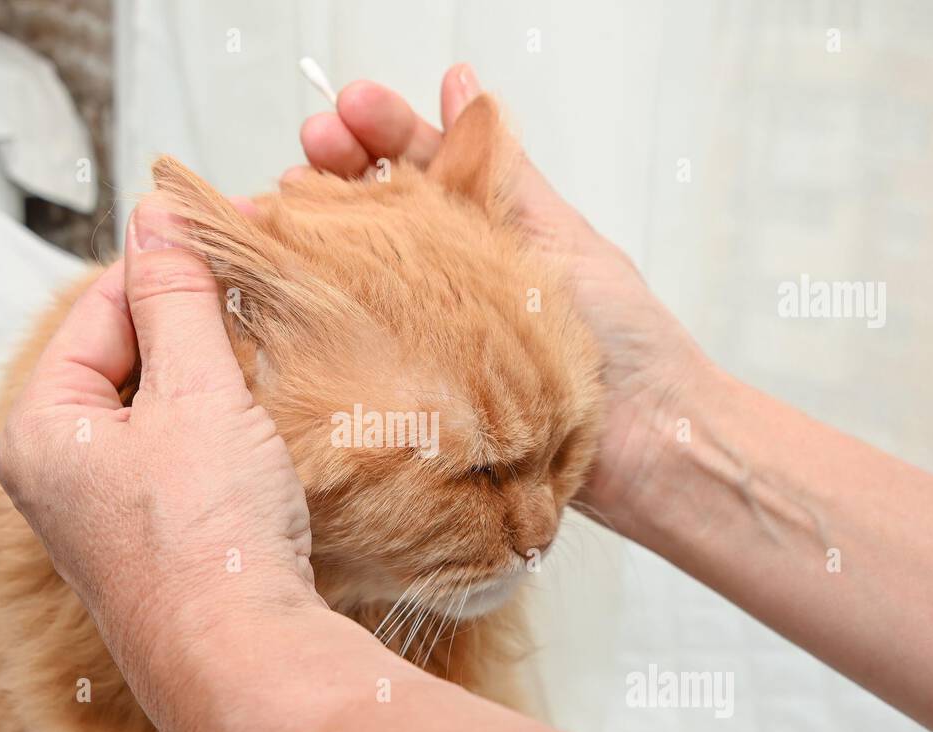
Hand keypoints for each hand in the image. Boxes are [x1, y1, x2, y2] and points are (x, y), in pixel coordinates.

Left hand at [0, 198, 319, 664]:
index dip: (166, 263)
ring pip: (159, 405)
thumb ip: (176, 297)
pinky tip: (260, 417)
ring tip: (265, 347)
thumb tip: (159, 217)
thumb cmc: (204, 543)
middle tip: (254, 284)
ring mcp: (107, 510)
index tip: (224, 229)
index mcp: (41, 429)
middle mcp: (61, 471)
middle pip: (126, 356)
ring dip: (211, 371)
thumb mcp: (193, 392)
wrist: (243, 657)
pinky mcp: (156, 537)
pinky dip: (219, 423)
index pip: (100, 308)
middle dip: (192, 319)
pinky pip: (182, 453)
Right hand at [293, 64, 713, 527]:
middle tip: (308, 147)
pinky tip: (287, 294)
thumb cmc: (625, 341)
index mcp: (482, 232)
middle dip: (332, 171)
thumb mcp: (558, 238)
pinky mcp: (413, 395)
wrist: (653, 445)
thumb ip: (502, 172)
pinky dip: (317, 322)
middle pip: (372, 214)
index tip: (346, 110)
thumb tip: (462, 85)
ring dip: (312, 238)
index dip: (379, 131)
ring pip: (353, 277)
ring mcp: (424, 337)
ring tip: (279, 209)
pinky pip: (358, 352)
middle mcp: (446, 281)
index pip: (417, 165)